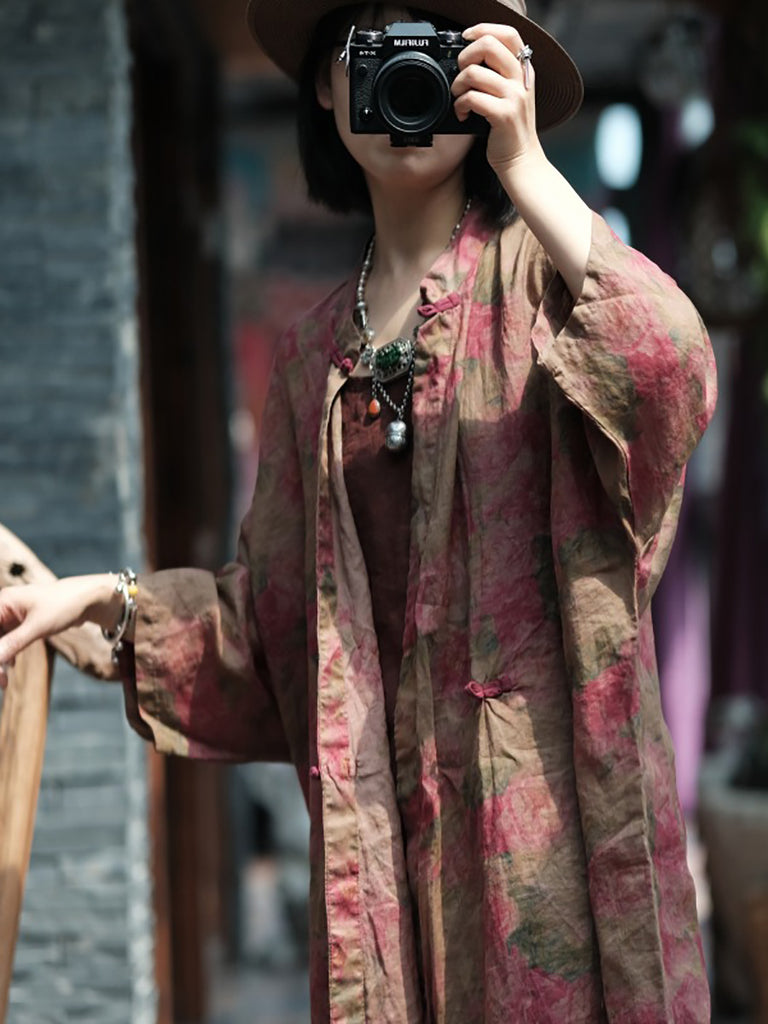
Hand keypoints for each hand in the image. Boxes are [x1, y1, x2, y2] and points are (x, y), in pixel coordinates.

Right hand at [0, 575, 118, 689]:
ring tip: (4, 680)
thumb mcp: (37, 627)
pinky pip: (6, 641)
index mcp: (3, 602)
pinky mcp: (21, 624)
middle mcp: (4, 607)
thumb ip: (12, 644)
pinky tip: (9, 667)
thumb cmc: (64, 605)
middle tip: (1, 680)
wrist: (88, 599)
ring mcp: (12, 616)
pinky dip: (7, 655)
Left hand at [452, 23, 542, 174]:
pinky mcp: (504, 115)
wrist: (521, 161)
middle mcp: (520, 79)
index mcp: (523, 70)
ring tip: (459, 98)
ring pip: (474, 72)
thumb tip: (469, 59)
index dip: (483, 30)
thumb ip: (498, 75)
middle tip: (461, 73)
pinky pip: (472, 98)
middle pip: (488, 45)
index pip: (507, 33)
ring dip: (457, 85)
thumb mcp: (510, 96)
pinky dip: (459, 105)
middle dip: (465, 56)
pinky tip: (463, 114)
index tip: (466, 40)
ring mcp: (514, 97)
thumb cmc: (510, 130)